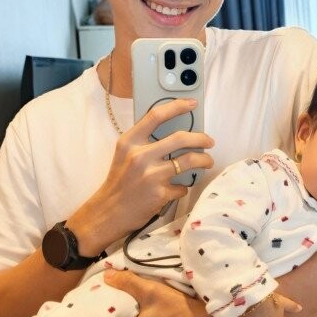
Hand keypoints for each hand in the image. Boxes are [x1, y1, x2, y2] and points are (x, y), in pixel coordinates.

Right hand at [67, 99, 214, 254]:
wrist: (107, 212)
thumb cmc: (119, 182)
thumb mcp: (124, 155)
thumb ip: (144, 141)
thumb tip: (175, 131)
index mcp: (129, 142)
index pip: (155, 116)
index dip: (177, 106)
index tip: (192, 104)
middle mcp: (139, 156)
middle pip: (180, 138)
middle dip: (201, 138)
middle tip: (209, 141)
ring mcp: (151, 176)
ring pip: (189, 161)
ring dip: (204, 160)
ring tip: (207, 161)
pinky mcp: (160, 194)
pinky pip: (183, 186)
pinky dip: (184, 186)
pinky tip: (179, 187)